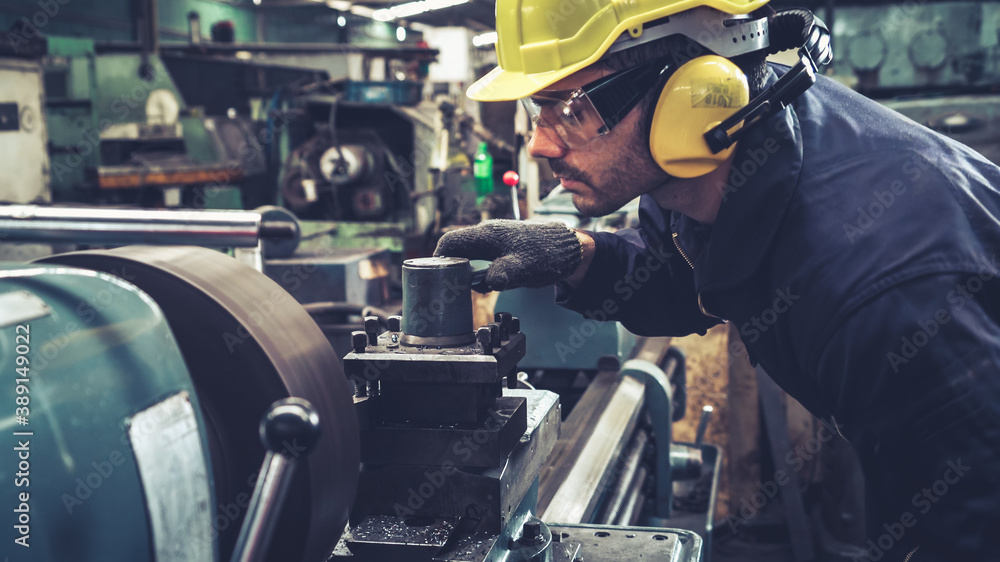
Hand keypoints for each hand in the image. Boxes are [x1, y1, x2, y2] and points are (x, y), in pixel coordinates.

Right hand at [433, 220, 582, 291]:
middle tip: (447, 287)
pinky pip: (482, 258)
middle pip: (456, 248)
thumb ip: (500, 276)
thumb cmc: (545, 255)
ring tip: (467, 289)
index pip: (450, 241)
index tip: (432, 275)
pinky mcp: (503, 248)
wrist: (568, 249)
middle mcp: (487, 234)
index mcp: (487, 235)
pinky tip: (487, 284)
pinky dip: (479, 271)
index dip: (437, 258)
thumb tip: (482, 285)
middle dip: (449, 266)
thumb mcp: (522, 269)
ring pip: (469, 254)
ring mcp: (495, 240)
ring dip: (465, 271)